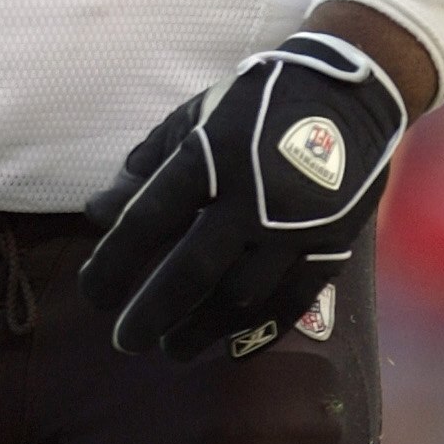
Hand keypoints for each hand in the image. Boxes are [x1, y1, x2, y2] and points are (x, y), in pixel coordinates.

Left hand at [79, 30, 408, 361]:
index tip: (92, 294)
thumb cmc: (254, 106)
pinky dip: (256, 331)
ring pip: (241, 297)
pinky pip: (291, 302)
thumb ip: (141, 168)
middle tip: (126, 341)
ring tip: (172, 348)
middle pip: (193, 270)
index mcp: (211, 153)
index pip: (147, 219)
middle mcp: (254, 193)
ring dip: (200, 330)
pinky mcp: (333, 243)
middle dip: (152, 312)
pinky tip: (228, 347)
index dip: (113, 263)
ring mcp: (297, 224)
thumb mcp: (191, 119)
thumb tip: (96, 215)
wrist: (350, 94)